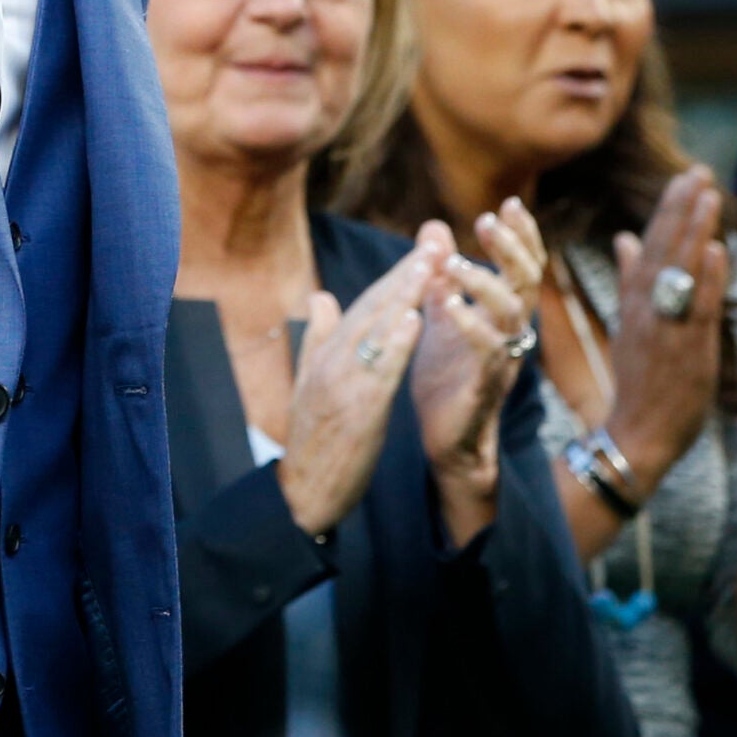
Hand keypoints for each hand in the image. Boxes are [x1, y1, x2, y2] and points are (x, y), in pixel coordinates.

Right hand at [277, 224, 453, 538]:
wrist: (304, 491)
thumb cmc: (313, 439)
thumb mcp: (310, 381)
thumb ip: (319, 337)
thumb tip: (321, 296)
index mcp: (325, 353)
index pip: (363, 305)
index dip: (394, 278)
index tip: (420, 252)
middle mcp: (332, 361)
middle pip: (372, 309)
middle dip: (404, 275)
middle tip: (433, 245)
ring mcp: (342, 383)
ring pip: (377, 331)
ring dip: (404, 296)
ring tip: (429, 267)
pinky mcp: (356, 408)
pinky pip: (380, 369)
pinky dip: (396, 342)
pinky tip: (415, 319)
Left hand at [408, 198, 547, 497]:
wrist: (447, 439)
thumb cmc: (448, 376)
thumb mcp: (440, 315)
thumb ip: (440, 275)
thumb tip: (435, 228)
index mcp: (501, 314)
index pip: (521, 266)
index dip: (521, 236)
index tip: (510, 203)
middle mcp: (511, 332)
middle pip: (526, 281)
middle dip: (511, 247)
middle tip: (487, 219)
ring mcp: (502, 358)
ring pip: (512, 313)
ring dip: (486, 282)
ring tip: (457, 262)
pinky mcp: (485, 384)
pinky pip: (487, 351)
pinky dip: (469, 325)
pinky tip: (448, 306)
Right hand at [606, 167, 730, 485]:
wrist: (639, 433)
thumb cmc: (640, 380)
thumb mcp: (629, 324)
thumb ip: (630, 279)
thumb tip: (625, 237)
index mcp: (634, 300)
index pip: (651, 243)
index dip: (669, 209)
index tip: (686, 176)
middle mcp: (646, 307)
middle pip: (664, 248)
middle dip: (680, 207)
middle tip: (698, 170)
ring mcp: (665, 327)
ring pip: (680, 270)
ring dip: (694, 230)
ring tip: (709, 194)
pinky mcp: (687, 349)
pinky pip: (698, 308)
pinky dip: (706, 279)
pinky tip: (717, 250)